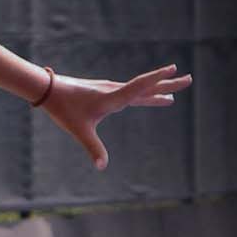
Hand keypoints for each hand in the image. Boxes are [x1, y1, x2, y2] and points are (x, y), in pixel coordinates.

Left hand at [42, 64, 191, 171]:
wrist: (47, 90)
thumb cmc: (63, 109)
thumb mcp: (79, 131)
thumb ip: (93, 148)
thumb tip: (102, 167)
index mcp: (113, 97)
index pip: (141, 86)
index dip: (158, 79)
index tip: (175, 70)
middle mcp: (114, 90)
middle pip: (146, 86)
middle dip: (168, 84)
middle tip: (189, 79)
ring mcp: (109, 89)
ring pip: (138, 89)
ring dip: (156, 90)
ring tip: (170, 97)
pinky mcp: (103, 91)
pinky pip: (129, 92)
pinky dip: (141, 93)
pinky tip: (142, 97)